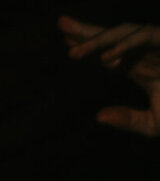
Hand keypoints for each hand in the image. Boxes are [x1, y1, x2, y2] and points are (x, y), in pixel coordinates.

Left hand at [60, 15, 159, 134]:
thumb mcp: (152, 124)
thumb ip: (127, 120)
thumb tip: (98, 116)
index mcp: (140, 68)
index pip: (109, 54)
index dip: (89, 46)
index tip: (65, 44)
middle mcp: (147, 53)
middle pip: (113, 37)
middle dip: (87, 31)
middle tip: (61, 25)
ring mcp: (159, 46)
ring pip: (126, 34)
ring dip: (100, 41)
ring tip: (74, 52)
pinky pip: (146, 38)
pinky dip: (126, 45)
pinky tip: (107, 58)